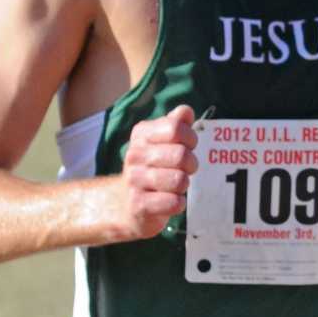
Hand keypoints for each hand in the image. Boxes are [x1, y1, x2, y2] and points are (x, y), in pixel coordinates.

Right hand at [118, 105, 198, 238]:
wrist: (125, 203)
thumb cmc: (152, 169)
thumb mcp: (162, 143)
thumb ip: (175, 125)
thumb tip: (186, 111)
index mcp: (142, 135)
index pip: (176, 128)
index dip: (190, 138)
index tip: (188, 147)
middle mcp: (135, 155)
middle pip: (181, 155)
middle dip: (191, 165)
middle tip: (185, 170)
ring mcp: (135, 180)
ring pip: (179, 180)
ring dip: (184, 185)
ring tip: (175, 186)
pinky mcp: (139, 205)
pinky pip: (174, 202)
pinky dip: (178, 203)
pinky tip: (170, 201)